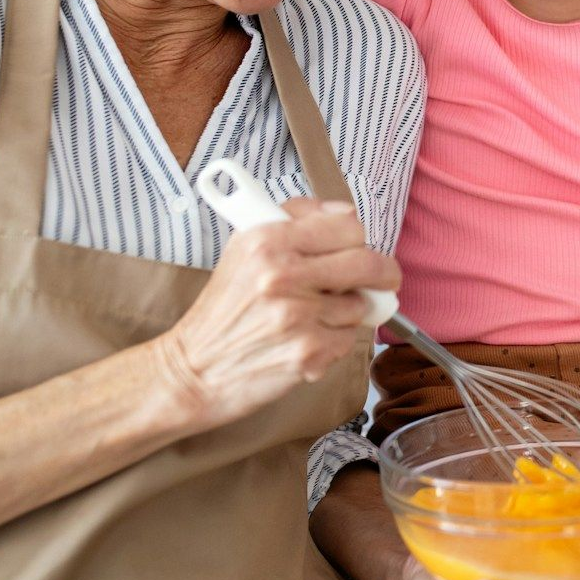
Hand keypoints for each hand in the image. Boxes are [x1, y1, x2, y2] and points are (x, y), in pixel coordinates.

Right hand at [153, 199, 398, 430]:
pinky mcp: (309, 354)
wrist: (196, 367)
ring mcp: (299, 317)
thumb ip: (296, 220)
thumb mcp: (245, 246)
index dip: (357, 237)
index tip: (357, 247)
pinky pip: (348, 339)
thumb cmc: (224, 307)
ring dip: (349, 310)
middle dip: (383, 272)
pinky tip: (307, 338)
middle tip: (383, 278)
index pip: (348, 226)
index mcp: (268, 240)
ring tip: (316, 314)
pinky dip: (335, 339)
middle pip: (367, 263)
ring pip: (360, 305)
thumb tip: (343, 212)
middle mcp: (283, 275)